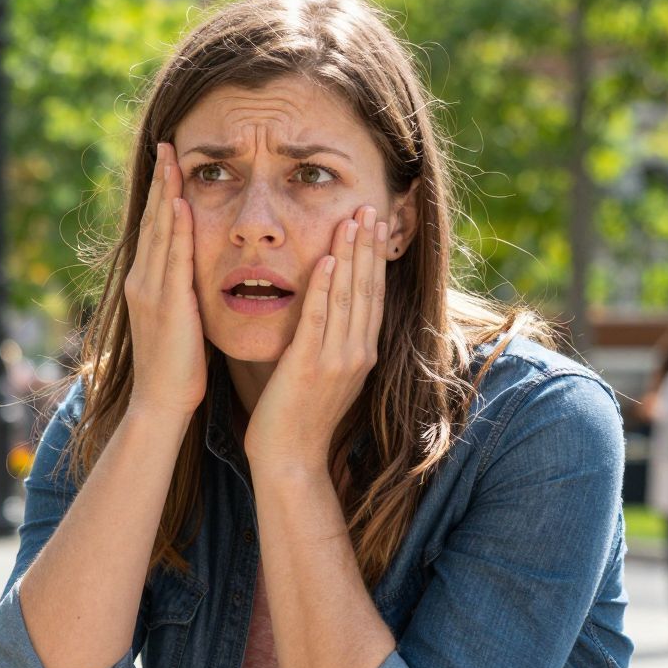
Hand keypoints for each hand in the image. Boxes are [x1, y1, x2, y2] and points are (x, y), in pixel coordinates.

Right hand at [124, 143, 204, 420]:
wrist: (160, 403)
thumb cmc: (176, 369)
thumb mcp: (178, 322)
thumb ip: (183, 293)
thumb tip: (196, 276)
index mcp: (147, 284)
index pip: (156, 229)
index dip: (162, 194)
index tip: (171, 163)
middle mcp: (144, 281)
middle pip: (153, 221)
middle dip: (161, 182)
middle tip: (167, 145)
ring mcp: (151, 290)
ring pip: (161, 232)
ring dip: (167, 193)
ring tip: (173, 159)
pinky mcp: (166, 304)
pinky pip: (174, 258)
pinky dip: (177, 229)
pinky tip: (183, 204)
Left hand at [243, 209, 390, 467]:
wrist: (290, 459)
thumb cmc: (298, 417)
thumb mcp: (323, 374)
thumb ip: (329, 342)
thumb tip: (327, 313)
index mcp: (361, 353)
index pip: (372, 294)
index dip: (375, 257)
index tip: (377, 224)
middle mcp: (357, 353)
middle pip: (367, 288)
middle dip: (369, 246)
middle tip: (372, 207)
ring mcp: (337, 360)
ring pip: (347, 297)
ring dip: (350, 255)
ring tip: (353, 219)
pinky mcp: (310, 366)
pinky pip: (319, 320)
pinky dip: (323, 289)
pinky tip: (324, 260)